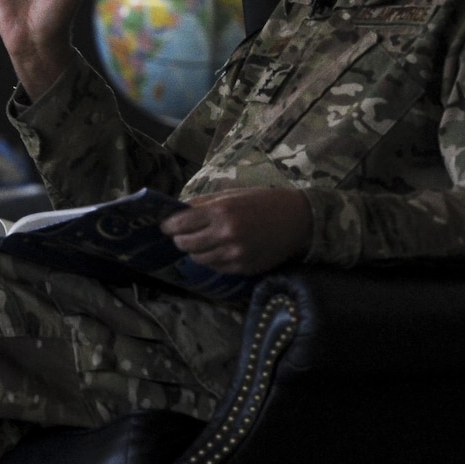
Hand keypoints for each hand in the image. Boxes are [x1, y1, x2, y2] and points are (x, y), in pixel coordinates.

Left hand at [160, 189, 311, 275]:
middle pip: (185, 244)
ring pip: (198, 259)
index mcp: (221, 211)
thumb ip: (205, 203)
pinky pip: (215, 267)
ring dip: (195, 251)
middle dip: (179, 239)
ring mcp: (234, 255)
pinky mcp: (242, 269)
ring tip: (201, 241)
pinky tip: (218, 250)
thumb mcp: (233, 194)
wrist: (298, 221)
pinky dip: (211, 259)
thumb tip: (179, 210)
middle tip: (181, 234)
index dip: (168, 226)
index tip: (165, 225)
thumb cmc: (264, 202)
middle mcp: (225, 235)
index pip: (181, 224)